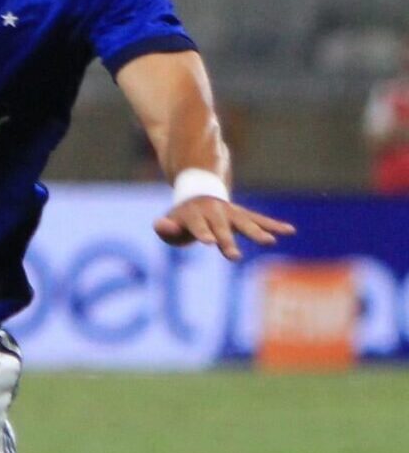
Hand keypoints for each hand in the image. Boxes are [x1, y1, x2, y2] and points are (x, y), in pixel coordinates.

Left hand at [154, 192, 292, 260]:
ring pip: (245, 222)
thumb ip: (165, 228)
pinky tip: (290, 231)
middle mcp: (214, 212)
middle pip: (222, 228)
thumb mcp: (169, 223)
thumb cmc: (181, 219)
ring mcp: (231, 213)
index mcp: (194, 215)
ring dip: (257, 232)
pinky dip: (274, 225)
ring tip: (270, 242)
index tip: (209, 242)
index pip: (198, 226)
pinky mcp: (243, 215)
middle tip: (234, 257)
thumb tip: (162, 226)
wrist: (197, 195)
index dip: (203, 233)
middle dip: (228, 241)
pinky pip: (260, 219)